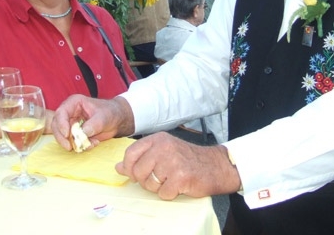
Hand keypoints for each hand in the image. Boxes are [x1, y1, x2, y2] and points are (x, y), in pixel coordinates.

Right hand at [51, 95, 134, 150]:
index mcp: (74, 103)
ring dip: (74, 143)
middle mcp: (70, 113)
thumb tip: (83, 133)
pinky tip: (94, 143)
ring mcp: (72, 124)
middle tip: (69, 147)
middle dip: (62, 138)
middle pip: (57, 126)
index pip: (61, 113)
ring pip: (63, 136)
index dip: (61, 124)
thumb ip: (94, 124)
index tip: (67, 134)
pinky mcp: (76, 134)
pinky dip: (81, 146)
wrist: (117, 120)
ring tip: (90, 144)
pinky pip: (73, 142)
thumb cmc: (110, 112)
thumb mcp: (104, 117)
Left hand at [115, 132, 240, 199]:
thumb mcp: (163, 151)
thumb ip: (141, 157)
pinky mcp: (181, 177)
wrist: (215, 166)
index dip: (130, 167)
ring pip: (149, 184)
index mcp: (158, 139)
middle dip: (146, 181)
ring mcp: (172, 162)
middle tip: (160, 178)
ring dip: (159, 187)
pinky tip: (179, 186)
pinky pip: (163, 193)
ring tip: (171, 180)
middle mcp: (164, 147)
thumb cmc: (187, 159)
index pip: (130, 153)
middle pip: (138, 171)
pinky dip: (170, 194)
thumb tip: (118, 167)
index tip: (137, 173)